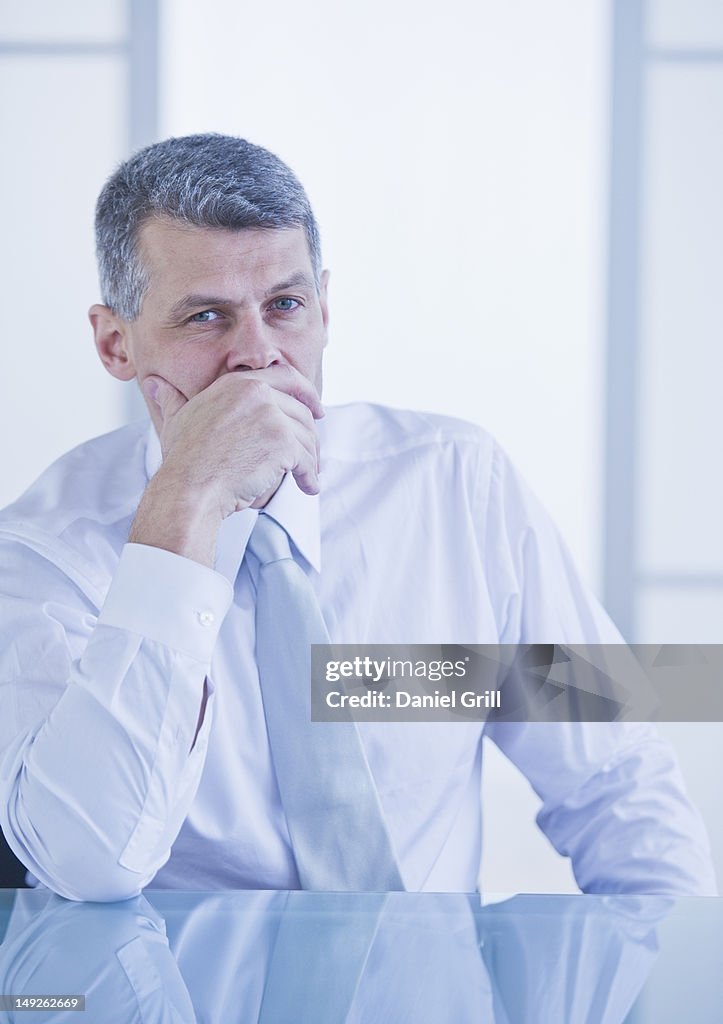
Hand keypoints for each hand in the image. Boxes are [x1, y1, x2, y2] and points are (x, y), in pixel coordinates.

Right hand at [144, 365, 324, 519]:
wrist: (189, 486)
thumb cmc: (182, 459)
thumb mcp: (177, 420)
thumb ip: (172, 399)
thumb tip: (154, 385)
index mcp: (238, 383)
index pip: (286, 376)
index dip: (306, 392)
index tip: (315, 408)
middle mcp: (258, 392)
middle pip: (301, 410)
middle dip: (311, 433)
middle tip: (313, 451)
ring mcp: (272, 416)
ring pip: (307, 437)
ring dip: (311, 459)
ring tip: (307, 476)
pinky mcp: (283, 442)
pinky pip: (307, 459)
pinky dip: (310, 476)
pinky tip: (308, 487)